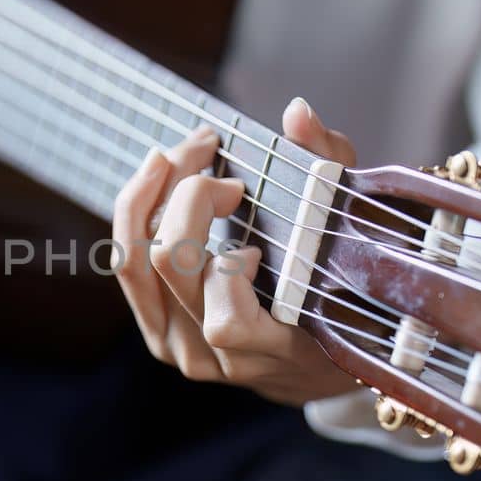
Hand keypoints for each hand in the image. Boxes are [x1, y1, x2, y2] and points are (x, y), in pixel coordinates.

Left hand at [112, 97, 358, 405]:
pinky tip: (160, 180)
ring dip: (150, 193)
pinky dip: (137, 216)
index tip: (259, 233)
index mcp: (275, 350)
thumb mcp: (353, 233)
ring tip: (180, 152)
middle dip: (189, 192)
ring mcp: (181, 350)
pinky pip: (127, 270)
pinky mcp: (158, 335)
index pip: (226, 322)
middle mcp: (217, 358)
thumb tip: (297, 113)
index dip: (228, 271)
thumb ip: (329, 169)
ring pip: (135, 264)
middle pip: (170, 265)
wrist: (316, 367)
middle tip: (215, 150)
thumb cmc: (345, 294)